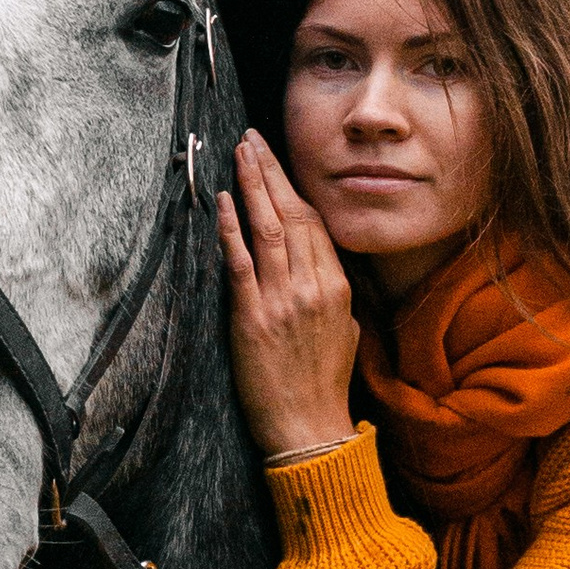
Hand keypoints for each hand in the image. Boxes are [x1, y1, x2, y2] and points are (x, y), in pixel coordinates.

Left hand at [218, 131, 359, 458]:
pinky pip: (241, 262)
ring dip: (252, 185)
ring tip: (239, 153)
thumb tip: (320, 265)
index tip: (277, 159)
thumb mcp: (346, 331)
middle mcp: (313, 287)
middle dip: (270, 171)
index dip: (294, 185)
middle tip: (252, 139)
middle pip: (292, 213)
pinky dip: (232, 227)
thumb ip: (334, 292)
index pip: (315, 222)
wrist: (309, 430)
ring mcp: (283, 300)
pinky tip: (223, 199)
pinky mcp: (253, 317)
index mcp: (338, 288)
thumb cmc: (325, 385)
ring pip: (268, 228)